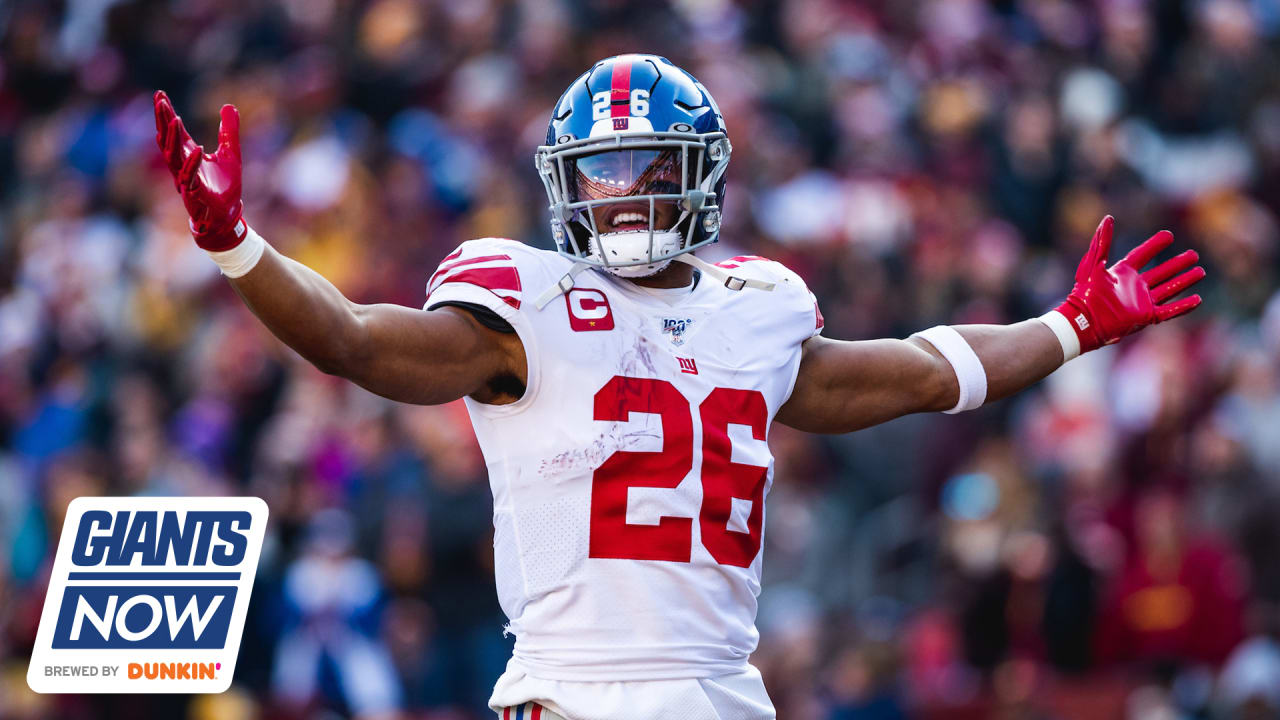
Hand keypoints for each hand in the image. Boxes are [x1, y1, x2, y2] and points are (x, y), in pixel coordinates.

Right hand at [154, 91, 244, 250]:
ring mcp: (186, 179)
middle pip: (168, 139)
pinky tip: (198, 148)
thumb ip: (229, 131)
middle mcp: (183, 165)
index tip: (159, 94)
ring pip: (174, 156)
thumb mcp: (231, 154)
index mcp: (189, 155)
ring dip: (173, 138)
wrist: (227, 217)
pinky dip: (193, 163)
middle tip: (159, 100)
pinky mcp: (195, 194)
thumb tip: (228, 106)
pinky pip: (190, 177)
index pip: (174, 131)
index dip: (166, 113)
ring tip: (174, 118)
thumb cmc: (225, 188)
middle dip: (163, 120)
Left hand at [1054, 215, 1205, 353]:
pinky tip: (1197, 299)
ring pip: (1169, 289)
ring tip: (1200, 272)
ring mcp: (1141, 302)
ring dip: (1184, 281)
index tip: (1169, 235)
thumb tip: (1108, 219)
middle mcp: (1134, 287)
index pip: (1142, 255)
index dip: (1154, 245)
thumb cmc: (1086, 293)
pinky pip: (1169, 311)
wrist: (1084, 321)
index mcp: (1122, 274)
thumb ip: (1102, 242)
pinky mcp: (1146, 317)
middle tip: (1194, 255)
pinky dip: (1183, 306)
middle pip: (1161, 272)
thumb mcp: (1094, 264)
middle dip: (1177, 264)